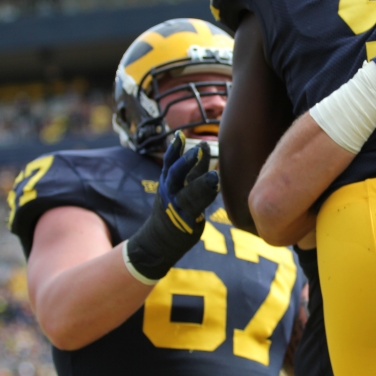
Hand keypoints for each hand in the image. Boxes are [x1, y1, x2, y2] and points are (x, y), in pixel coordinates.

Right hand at [125, 134, 219, 281]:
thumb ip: (194, 171)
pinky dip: (206, 198)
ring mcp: (176, 206)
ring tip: (214, 176)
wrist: (159, 240)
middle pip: (175, 174)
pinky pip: (196, 208)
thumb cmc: (175, 209)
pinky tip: (216, 189)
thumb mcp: (181, 187)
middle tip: (199, 149)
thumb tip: (204, 148)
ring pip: (188, 193)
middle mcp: (169, 192)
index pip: (170, 162)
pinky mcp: (185, 220)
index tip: (180, 135)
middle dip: (187, 162)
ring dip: (201, 184)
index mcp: (167, 181)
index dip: (175, 149)